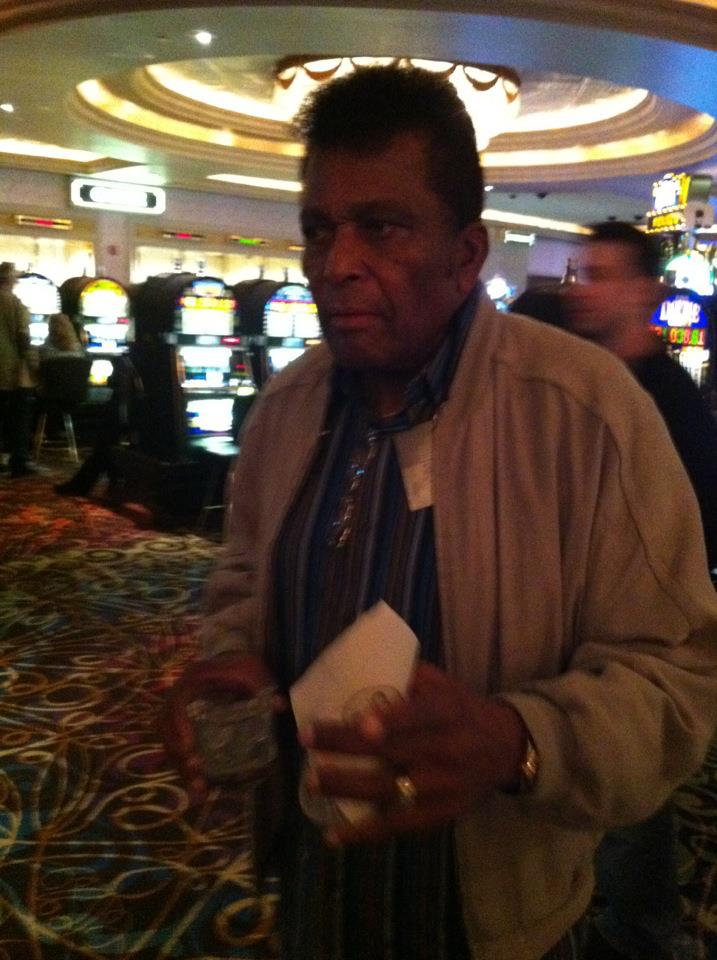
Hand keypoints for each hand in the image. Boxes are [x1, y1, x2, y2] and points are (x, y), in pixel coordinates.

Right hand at [160, 652, 285, 801]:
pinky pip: (174, 744)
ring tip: (197, 788)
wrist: (232, 654)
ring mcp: (178, 708)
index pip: (176, 702)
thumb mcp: (254, 671)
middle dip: (176, 752)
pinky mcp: (182, 721)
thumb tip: (280, 708)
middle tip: (195, 772)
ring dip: (178, 763)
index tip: (189, 748)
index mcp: (193, 679)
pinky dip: (183, 764)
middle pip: (164, 725)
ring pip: (166, 738)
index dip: (178, 725)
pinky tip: (198, 784)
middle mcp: (179, 693)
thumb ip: (264, 688)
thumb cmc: (242, 664)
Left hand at [300, 662, 525, 843]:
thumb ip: (408, 677)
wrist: (505, 749)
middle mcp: (446, 750)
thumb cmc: (461, 710)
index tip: (362, 724)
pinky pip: (397, 826)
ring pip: (388, 790)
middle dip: (345, 745)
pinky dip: (364, 833)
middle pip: (392, 751)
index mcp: (448, 712)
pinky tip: (332, 835)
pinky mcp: (438, 815)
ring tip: (310, 780)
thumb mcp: (444, 685)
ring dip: (346, 787)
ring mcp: (442, 787)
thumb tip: (356, 668)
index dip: (393, 720)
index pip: (420, 715)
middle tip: (306, 737)